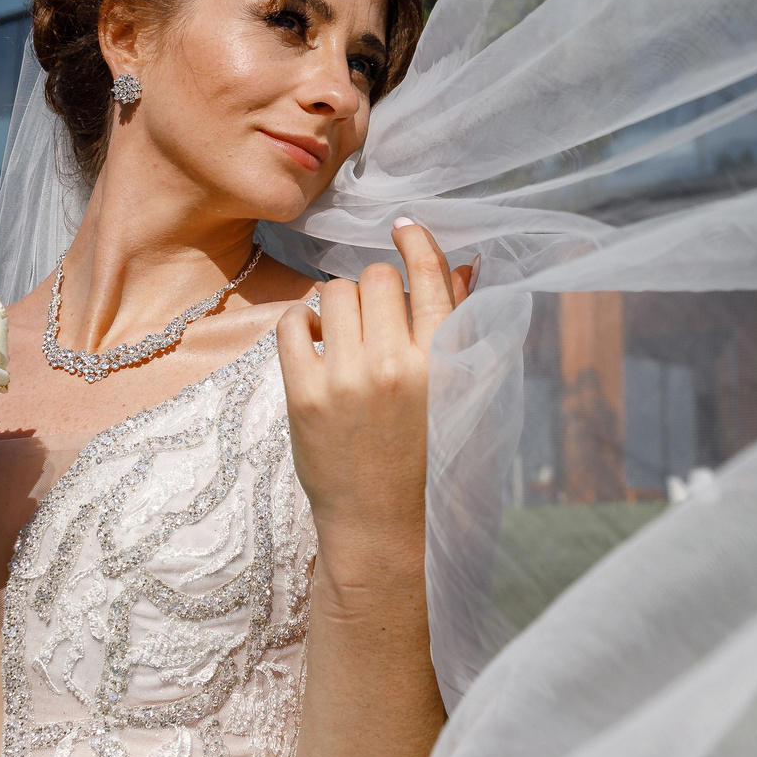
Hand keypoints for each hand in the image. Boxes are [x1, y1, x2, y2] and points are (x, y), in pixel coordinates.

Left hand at [276, 221, 473, 567]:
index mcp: (444, 363)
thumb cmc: (430, 459)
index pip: (429, 277)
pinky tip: (316, 344)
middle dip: (378, 291)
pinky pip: (292, 323)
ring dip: (339, 305)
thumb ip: (464, 329)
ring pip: (334, 293)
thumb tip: (464, 266)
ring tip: (346, 336)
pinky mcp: (303, 395)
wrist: (384, 528)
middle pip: (378, 279)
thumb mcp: (462, 394)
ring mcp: (346, 379)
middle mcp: (395, 365)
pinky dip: (302, 323)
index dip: (416, 243)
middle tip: (378, 320)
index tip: (403, 228)